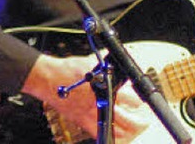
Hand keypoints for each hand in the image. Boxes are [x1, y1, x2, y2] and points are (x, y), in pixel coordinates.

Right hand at [24, 54, 156, 142]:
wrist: (48, 79)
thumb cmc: (66, 70)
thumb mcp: (89, 60)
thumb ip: (104, 63)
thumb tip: (115, 59)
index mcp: (105, 87)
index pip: (131, 98)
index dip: (139, 100)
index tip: (141, 101)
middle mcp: (102, 103)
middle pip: (131, 119)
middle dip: (141, 120)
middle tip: (145, 119)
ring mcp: (94, 115)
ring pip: (121, 130)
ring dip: (131, 130)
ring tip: (135, 128)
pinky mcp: (85, 122)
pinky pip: (103, 135)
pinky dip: (113, 138)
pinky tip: (118, 137)